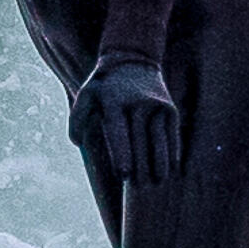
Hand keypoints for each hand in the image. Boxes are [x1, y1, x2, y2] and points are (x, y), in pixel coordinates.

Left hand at [68, 54, 179, 186]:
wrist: (133, 59)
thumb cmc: (104, 85)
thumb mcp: (86, 94)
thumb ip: (76, 119)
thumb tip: (77, 143)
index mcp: (114, 101)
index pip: (118, 131)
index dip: (122, 154)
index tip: (124, 175)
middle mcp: (137, 103)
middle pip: (140, 141)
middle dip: (141, 166)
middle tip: (139, 189)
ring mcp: (156, 105)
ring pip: (159, 139)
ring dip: (160, 163)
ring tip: (158, 183)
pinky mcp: (169, 108)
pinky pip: (172, 135)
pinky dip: (172, 152)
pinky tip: (172, 169)